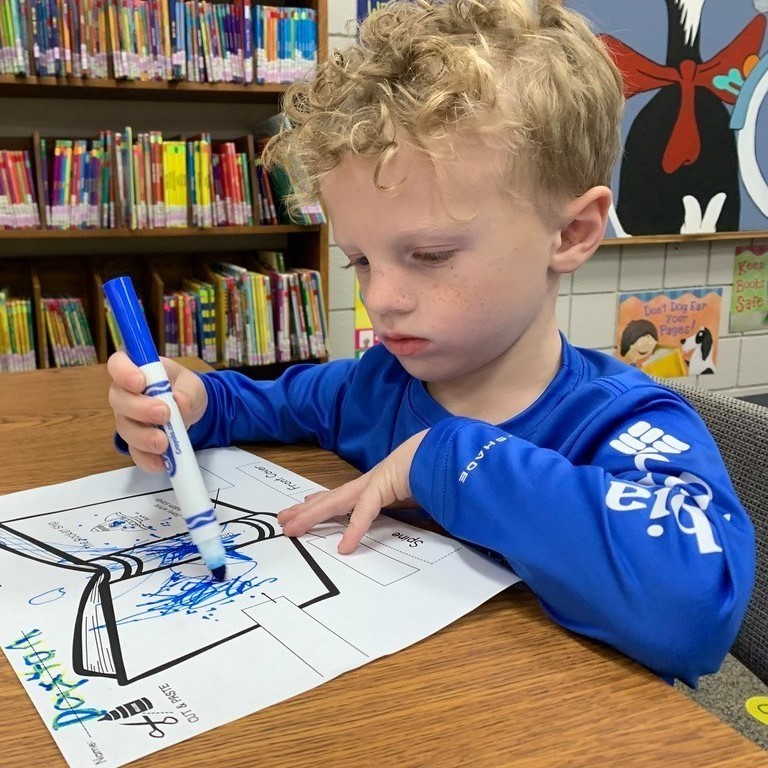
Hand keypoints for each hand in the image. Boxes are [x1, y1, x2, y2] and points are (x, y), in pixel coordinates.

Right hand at [107, 350, 207, 472]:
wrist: (191, 411)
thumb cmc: (184, 390)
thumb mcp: (193, 385)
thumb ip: (188, 391)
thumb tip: (180, 402)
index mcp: (137, 370)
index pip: (117, 364)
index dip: (123, 372)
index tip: (140, 383)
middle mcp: (125, 394)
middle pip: (118, 400)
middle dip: (139, 409)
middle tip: (164, 414)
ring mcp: (127, 419)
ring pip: (124, 428)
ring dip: (143, 437)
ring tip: (164, 442)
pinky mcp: (135, 442)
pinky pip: (135, 453)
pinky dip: (148, 459)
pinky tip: (162, 462)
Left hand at [278, 430, 427, 552]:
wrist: (448, 449)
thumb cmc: (436, 468)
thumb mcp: (419, 495)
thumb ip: (413, 506)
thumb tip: (418, 517)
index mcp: (379, 484)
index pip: (345, 496)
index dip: (323, 501)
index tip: (306, 505)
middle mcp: (371, 481)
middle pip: (331, 498)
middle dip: (306, 509)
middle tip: (284, 519)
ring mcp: (374, 482)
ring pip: (336, 502)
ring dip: (313, 514)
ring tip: (291, 526)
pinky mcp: (383, 485)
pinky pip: (365, 511)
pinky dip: (355, 529)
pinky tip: (344, 546)